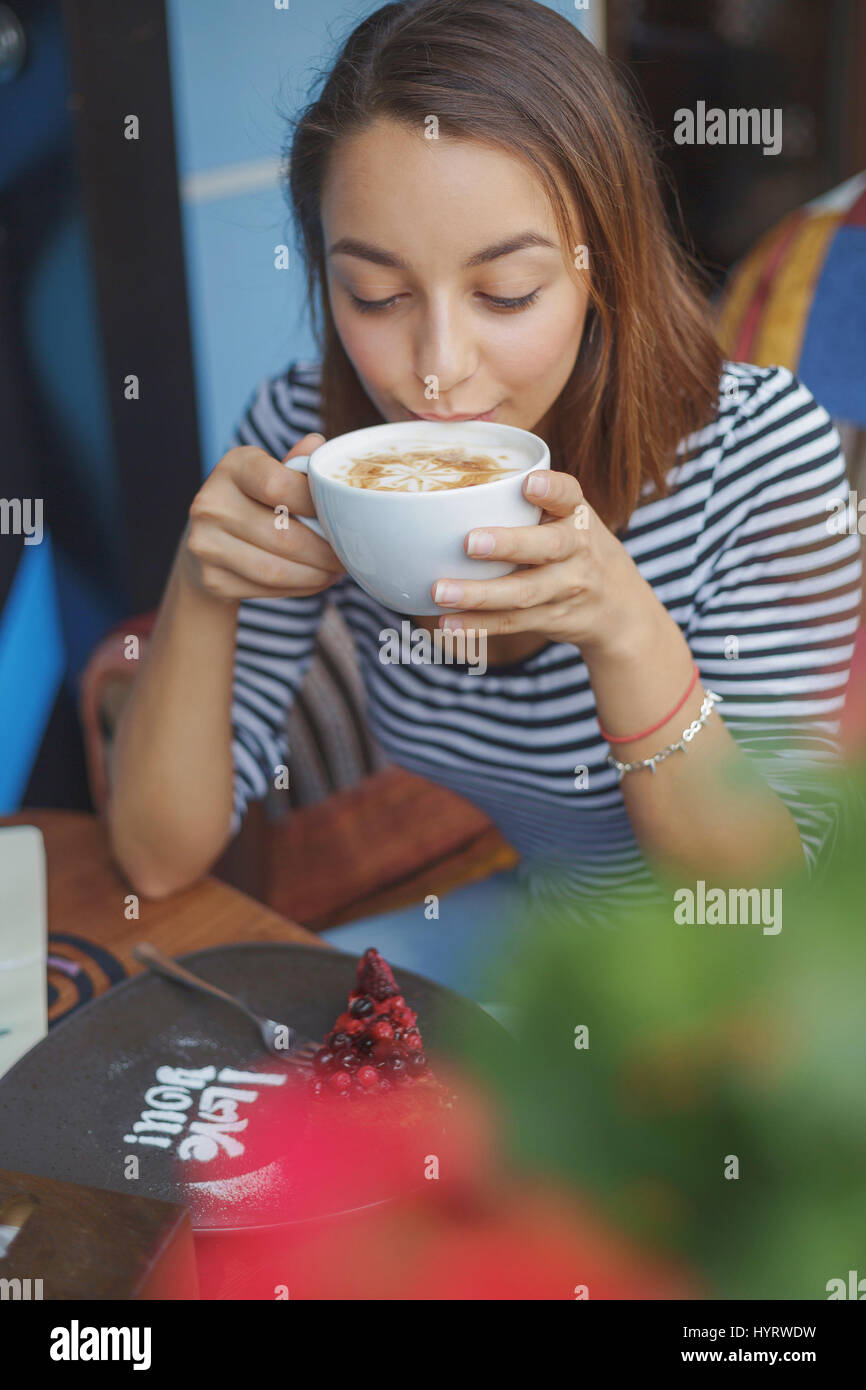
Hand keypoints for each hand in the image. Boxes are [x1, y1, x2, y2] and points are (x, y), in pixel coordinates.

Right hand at [183, 436, 344, 600]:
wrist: (208, 542)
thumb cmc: (253, 501)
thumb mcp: (270, 473)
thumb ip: (295, 465)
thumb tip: (319, 445)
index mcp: (233, 467)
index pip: (278, 486)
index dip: (316, 505)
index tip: (341, 515)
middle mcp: (211, 504)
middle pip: (283, 536)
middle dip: (325, 551)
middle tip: (350, 553)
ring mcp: (206, 545)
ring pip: (277, 570)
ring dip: (317, 574)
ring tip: (337, 569)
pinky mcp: (213, 580)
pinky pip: (267, 589)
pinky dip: (300, 587)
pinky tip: (315, 578)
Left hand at [431, 470, 655, 657]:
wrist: (619, 606)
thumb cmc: (574, 546)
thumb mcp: (567, 518)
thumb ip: (525, 504)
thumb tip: (448, 492)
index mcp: (576, 515)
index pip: (568, 495)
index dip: (552, 489)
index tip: (529, 484)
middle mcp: (577, 550)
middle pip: (548, 547)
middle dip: (509, 545)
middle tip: (470, 542)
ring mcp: (567, 588)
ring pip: (524, 592)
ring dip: (480, 594)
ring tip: (441, 592)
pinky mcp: (552, 618)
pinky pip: (514, 622)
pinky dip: (479, 624)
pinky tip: (448, 622)